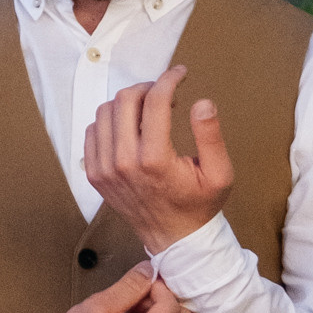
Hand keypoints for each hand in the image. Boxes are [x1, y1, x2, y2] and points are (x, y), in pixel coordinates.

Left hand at [82, 65, 233, 254]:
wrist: (175, 238)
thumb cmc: (199, 205)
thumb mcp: (220, 173)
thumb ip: (211, 136)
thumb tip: (202, 103)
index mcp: (155, 160)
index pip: (155, 101)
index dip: (169, 79)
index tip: (180, 73)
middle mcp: (124, 163)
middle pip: (126, 100)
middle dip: (148, 87)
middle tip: (165, 93)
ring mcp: (104, 169)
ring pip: (106, 112)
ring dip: (128, 102)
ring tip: (149, 110)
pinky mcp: (95, 174)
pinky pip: (92, 131)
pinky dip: (110, 121)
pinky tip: (130, 128)